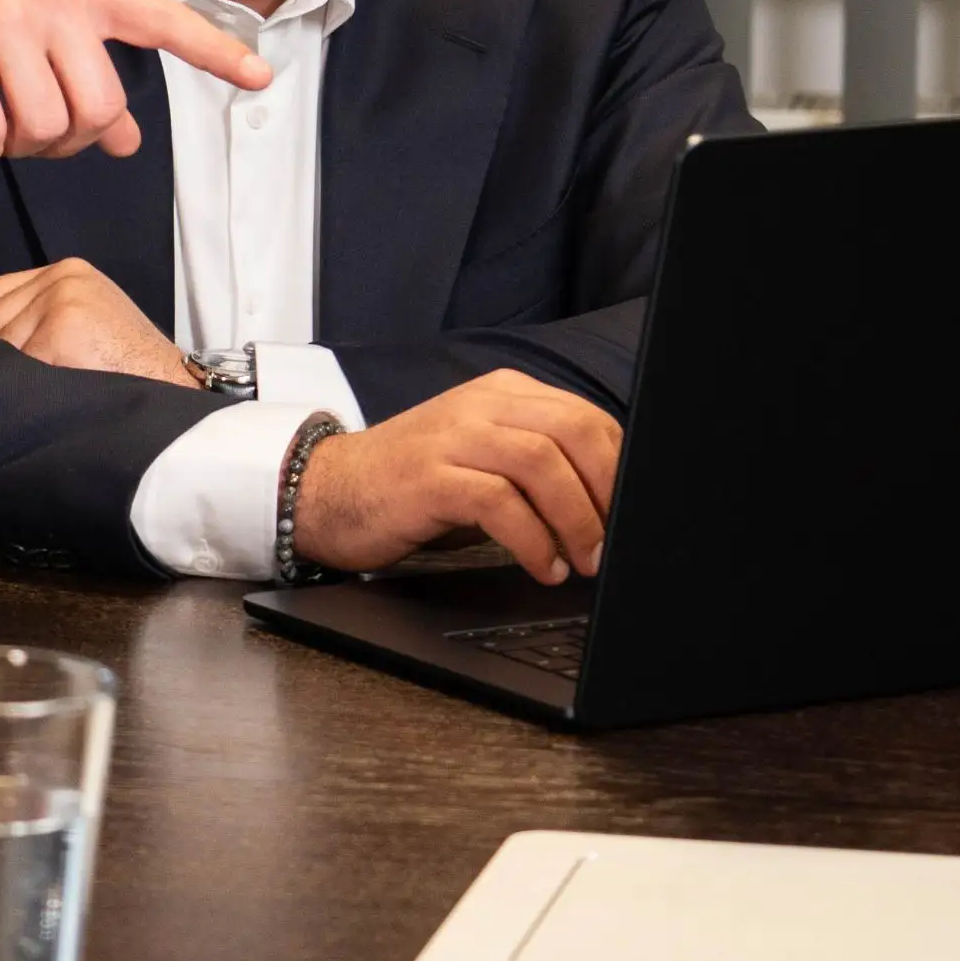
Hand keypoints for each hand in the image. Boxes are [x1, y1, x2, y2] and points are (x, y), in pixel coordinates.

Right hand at [0, 0, 270, 164]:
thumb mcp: (29, 11)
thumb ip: (80, 64)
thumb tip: (127, 140)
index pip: (162, 18)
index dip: (214, 52)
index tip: (261, 77)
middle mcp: (52, 2)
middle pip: (101, 107)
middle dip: (74, 140)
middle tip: (41, 134)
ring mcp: (5, 24)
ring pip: (47, 127)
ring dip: (21, 146)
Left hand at [0, 258, 198, 385]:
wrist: (175, 396)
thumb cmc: (127, 375)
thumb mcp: (83, 328)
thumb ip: (34, 321)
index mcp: (65, 273)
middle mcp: (60, 276)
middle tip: (0, 393)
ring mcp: (61, 298)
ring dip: (2, 380)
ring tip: (26, 400)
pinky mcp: (63, 327)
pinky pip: (12, 367)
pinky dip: (18, 392)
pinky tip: (39, 404)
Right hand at [295, 371, 623, 584]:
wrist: (328, 492)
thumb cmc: (414, 485)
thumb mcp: (482, 459)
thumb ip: (537, 465)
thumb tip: (609, 507)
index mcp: (503, 393)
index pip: (587, 418)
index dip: (621, 469)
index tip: (632, 516)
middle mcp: (481, 406)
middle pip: (574, 432)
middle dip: (608, 492)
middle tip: (616, 542)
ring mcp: (452, 438)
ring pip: (541, 462)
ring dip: (576, 519)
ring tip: (585, 561)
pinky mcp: (428, 477)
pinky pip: (498, 502)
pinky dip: (532, 541)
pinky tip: (541, 566)